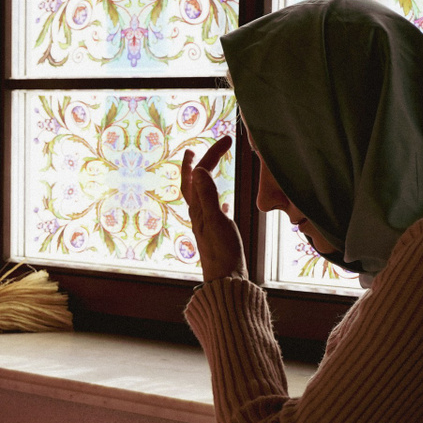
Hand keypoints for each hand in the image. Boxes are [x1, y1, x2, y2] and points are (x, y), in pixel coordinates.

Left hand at [181, 138, 245, 280]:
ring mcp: (207, 225)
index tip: (227, 139)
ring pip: (202, 196)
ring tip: (208, 168)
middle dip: (200, 162)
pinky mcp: (217, 235)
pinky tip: (226, 204)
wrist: (226, 282)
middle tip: (207, 146)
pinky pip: (214, 213)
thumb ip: (208, 196)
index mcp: (198, 209)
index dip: (211, 154)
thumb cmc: (223, 254)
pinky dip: (218, 201)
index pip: (200, 174)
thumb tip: (199, 170)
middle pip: (195, 183)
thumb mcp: (217, 221)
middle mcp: (199, 215)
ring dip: (205, 179)